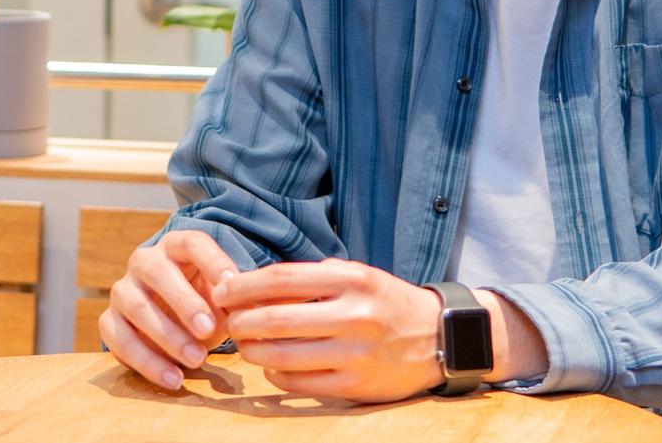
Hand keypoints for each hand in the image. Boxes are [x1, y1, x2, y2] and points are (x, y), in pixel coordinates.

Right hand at [100, 229, 237, 390]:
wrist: (171, 323)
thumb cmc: (204, 303)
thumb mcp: (222, 298)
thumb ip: (237, 301)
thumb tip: (254, 310)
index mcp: (176, 246)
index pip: (192, 243)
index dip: (212, 261)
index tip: (233, 286)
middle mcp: (144, 262)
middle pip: (158, 272)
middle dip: (184, 302)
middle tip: (207, 328)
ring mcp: (123, 290)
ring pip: (137, 307)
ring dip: (168, 336)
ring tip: (197, 360)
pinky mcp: (109, 320)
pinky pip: (119, 339)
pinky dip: (147, 362)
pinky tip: (174, 378)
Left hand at [214, 260, 443, 402]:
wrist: (438, 336)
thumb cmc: (387, 301)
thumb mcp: (359, 275)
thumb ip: (314, 278)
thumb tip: (257, 285)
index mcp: (352, 279)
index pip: (282, 279)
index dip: (245, 285)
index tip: (223, 291)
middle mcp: (355, 315)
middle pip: (276, 319)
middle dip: (241, 321)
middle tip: (228, 321)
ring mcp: (356, 354)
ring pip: (283, 355)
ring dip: (253, 351)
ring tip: (244, 344)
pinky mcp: (356, 387)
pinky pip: (300, 383)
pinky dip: (276, 375)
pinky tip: (270, 366)